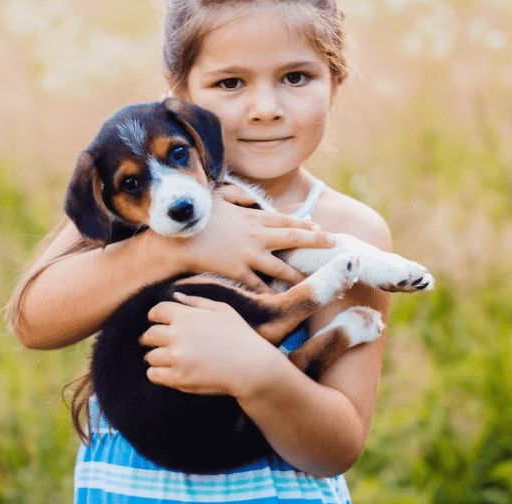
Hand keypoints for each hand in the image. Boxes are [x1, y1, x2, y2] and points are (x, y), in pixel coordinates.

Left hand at [140, 293, 282, 396]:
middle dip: (152, 338)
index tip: (158, 322)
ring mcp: (176, 358)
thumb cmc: (241, 336)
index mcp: (186, 316)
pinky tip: (168, 371)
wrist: (252, 367)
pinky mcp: (178, 378)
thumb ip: (197, 302)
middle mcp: (177, 335)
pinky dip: (157, 373)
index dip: (155, 316)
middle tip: (160, 343)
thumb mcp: (223, 310)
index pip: (156, 311)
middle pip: (149, 335)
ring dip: (157, 357)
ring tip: (168, 359)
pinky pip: (154, 375)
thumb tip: (175, 296)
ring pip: (150, 357)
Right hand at [168, 197, 335, 291]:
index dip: (305, 225)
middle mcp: (256, 236)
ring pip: (282, 268)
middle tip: (334, 245)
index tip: (320, 228)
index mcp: (252, 217)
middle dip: (316, 242)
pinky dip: (272, 293)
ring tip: (316, 281)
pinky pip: (260, 286)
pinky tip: (284, 299)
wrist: (177, 238)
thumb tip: (251, 198)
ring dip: (300, 275)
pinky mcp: (237, 272)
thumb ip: (238, 196)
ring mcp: (248, 255)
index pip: (286, 220)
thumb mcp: (217, 197)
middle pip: (293, 239)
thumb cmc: (194, 216)